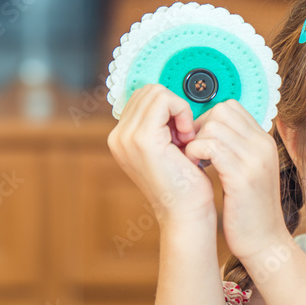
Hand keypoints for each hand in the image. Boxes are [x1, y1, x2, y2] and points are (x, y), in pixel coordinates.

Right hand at [107, 84, 216, 229]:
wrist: (186, 214)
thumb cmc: (185, 186)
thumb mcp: (168, 150)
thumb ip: (161, 126)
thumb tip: (169, 100)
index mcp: (121, 139)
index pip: (143, 98)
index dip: (168, 110)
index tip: (181, 136)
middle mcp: (118, 137)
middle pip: (148, 90)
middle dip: (172, 108)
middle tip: (185, 137)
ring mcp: (127, 137)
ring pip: (156, 92)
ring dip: (178, 111)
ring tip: (186, 140)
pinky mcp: (143, 138)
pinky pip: (164, 100)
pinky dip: (182, 112)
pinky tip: (188, 139)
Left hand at [183, 99, 287, 260]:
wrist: (264, 241)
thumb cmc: (248, 209)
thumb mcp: (246, 171)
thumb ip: (233, 148)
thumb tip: (204, 130)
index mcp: (263, 141)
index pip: (231, 108)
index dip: (208, 120)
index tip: (199, 142)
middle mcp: (263, 144)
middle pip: (222, 111)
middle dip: (199, 127)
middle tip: (193, 151)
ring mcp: (255, 159)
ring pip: (214, 126)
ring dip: (195, 140)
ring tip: (194, 161)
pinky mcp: (243, 176)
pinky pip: (211, 146)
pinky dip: (196, 152)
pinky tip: (195, 167)